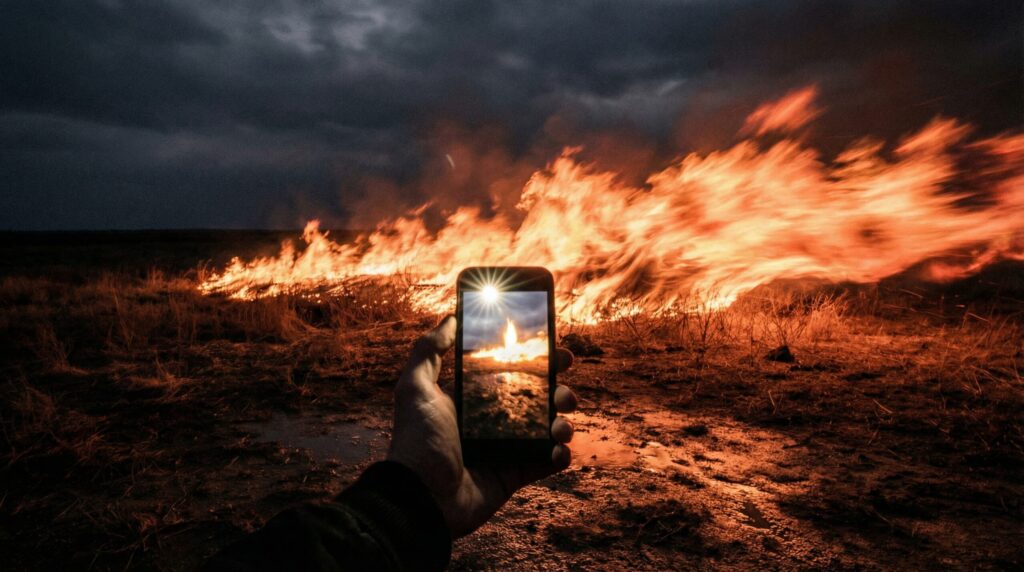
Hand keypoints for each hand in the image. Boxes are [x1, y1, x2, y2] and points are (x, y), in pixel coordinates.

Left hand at [387, 315, 576, 537]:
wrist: (422, 498)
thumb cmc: (417, 441)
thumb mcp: (415, 388)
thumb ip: (428, 350)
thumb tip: (450, 317)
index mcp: (472, 398)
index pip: (510, 370)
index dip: (534, 358)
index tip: (554, 345)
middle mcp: (492, 420)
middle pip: (536, 395)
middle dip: (557, 384)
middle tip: (565, 377)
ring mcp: (506, 447)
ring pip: (548, 426)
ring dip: (563, 419)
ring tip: (560, 420)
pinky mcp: (515, 474)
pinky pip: (547, 462)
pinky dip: (560, 454)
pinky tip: (558, 448)